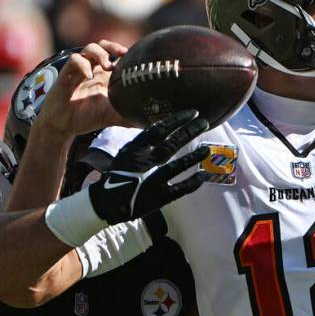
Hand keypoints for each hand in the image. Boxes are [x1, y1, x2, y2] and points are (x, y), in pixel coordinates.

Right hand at [35, 40, 129, 136]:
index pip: (115, 55)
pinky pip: (74, 60)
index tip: (136, 56)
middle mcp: (93, 69)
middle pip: (102, 46)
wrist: (63, 125)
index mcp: (105, 76)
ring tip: (107, 65)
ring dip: (99, 53)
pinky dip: (83, 64)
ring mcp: (79, 70)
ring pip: (88, 48)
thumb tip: (147, 122)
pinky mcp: (66, 74)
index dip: (125, 52)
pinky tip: (89, 75)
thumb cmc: (87, 117)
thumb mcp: (111, 117)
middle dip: (113, 46)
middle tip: (122, 53)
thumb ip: (128, 117)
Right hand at [87, 110, 210, 223]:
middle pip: (171, 143)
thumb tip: (161, 129)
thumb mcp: (126, 154)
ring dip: (194, 156)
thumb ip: (143, 143)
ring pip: (178, 165)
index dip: (177, 120)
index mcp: (136, 149)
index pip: (159, 129)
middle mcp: (146, 162)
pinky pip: (179, 188)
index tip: (192, 113)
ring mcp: (153, 180)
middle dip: (189, 131)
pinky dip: (192, 182)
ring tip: (207, 148)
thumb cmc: (117, 175)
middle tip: (204, 123)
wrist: (107, 202)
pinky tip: (204, 175)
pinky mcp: (159, 197)